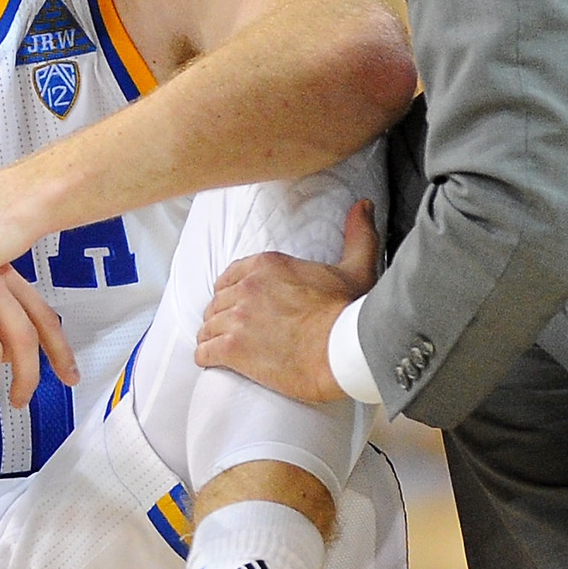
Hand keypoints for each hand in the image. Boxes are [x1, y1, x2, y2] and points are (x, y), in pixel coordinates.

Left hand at [195, 200, 378, 403]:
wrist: (341, 352)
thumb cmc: (348, 313)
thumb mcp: (355, 269)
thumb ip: (357, 235)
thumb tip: (363, 206)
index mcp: (266, 265)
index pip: (231, 275)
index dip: (233, 291)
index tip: (239, 303)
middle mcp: (246, 287)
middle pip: (218, 301)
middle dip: (222, 315)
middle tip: (232, 329)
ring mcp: (236, 318)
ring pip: (208, 326)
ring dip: (213, 336)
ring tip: (221, 347)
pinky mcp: (232, 349)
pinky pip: (204, 351)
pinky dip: (206, 357)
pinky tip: (213, 362)